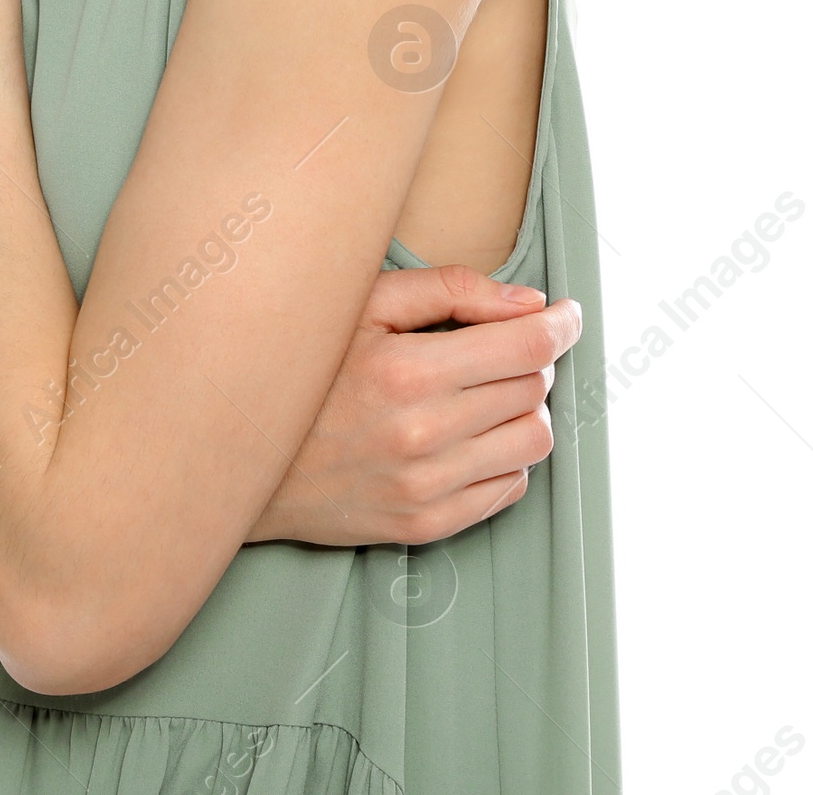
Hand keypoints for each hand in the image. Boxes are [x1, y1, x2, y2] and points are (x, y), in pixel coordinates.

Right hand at [248, 265, 581, 546]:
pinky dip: (506, 456)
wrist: (244, 458)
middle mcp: (422, 434)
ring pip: (533, 442)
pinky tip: (471, 434)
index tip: (567, 314)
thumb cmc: (308, 367)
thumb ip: (451, 289)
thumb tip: (529, 302)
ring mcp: (425, 487)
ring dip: (525, 409)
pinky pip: (509, 488)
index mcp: (408, 370)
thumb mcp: (364, 304)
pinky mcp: (424, 525)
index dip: (560, 325)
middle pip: (534, 390)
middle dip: (531, 360)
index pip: (526, 347)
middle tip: (503, 346)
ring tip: (488, 392)